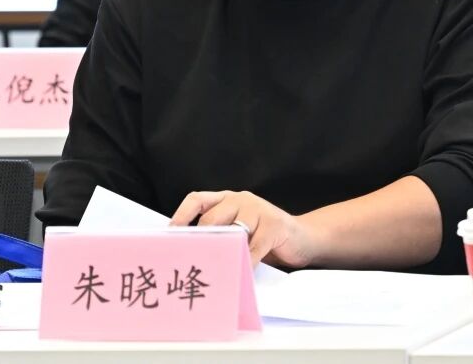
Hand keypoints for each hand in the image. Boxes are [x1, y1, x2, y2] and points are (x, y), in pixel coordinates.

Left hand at [169, 190, 315, 268]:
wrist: (304, 237)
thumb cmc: (264, 236)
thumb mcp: (239, 229)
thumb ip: (220, 233)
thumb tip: (191, 252)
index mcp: (227, 199)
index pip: (197, 199)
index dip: (181, 216)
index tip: (169, 235)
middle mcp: (241, 200)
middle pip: (212, 218)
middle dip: (200, 240)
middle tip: (190, 260)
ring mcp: (259, 210)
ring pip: (232, 231)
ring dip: (222, 252)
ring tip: (211, 269)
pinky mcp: (275, 225)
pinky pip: (254, 248)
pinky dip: (245, 263)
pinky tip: (240, 274)